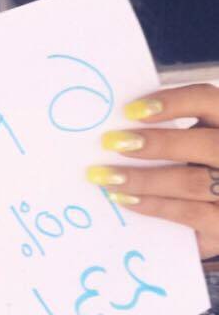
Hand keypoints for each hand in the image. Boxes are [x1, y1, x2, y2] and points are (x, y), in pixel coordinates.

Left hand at [86, 85, 218, 259]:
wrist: (216, 214)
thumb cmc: (197, 170)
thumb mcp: (192, 145)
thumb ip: (171, 134)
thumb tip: (120, 131)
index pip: (208, 100)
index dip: (173, 101)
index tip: (131, 110)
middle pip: (206, 144)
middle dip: (157, 143)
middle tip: (112, 143)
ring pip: (192, 182)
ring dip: (144, 179)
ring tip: (107, 177)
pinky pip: (188, 212)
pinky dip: (153, 204)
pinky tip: (126, 199)